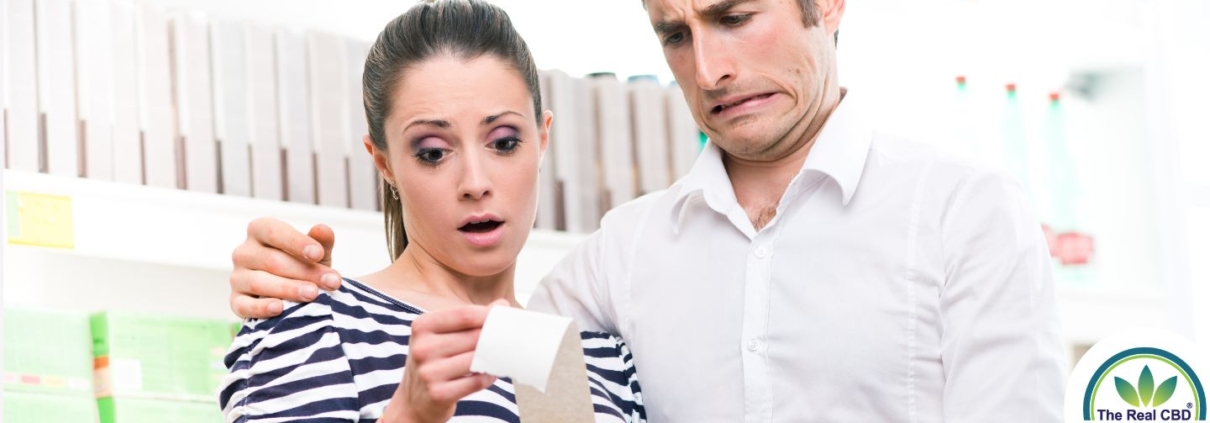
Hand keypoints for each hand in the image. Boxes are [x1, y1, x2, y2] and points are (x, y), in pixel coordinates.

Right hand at [229, 217, 340, 318]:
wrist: (293, 295)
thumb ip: (321, 242)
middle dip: (305, 271)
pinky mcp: (236, 301)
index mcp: (260, 231)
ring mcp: (237, 277)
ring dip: (288, 289)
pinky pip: (245, 305)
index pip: (273, 231)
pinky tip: (280, 308)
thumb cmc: (303, 266)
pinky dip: (261, 308)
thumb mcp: (316, 254)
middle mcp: (244, 252)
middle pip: (272, 261)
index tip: (319, 253)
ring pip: (259, 282)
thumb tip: (323, 230)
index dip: (296, 242)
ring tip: (313, 294)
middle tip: (331, 282)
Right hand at [384, 301, 506, 422]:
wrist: (413, 400)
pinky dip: (488, 377)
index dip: (489, 315)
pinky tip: (490, 374)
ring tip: (499, 357)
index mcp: (422, 326)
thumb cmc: (433, 361)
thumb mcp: (442, 335)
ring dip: (493, 358)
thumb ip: (469, 319)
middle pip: (473, 337)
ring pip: (476, 359)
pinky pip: (476, 381)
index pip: (464, 314)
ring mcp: (429, 372)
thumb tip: (502, 305)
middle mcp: (422, 348)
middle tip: (509, 338)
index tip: (506, 316)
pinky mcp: (438, 393)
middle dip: (495, 338)